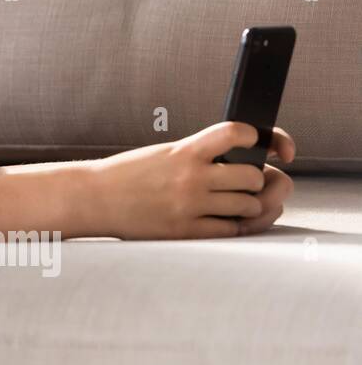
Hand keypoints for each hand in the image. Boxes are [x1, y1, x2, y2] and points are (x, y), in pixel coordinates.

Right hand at [88, 121, 295, 239]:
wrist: (94, 198)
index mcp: (185, 151)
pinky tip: (221, 220)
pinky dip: (233, 226)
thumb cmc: (128, 174)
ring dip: (249, 205)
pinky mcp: (185, 231)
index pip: (236, 133)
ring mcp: (190, 205)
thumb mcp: (164, 154)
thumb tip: (248, 166)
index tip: (268, 145)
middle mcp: (191, 177)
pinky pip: (231, 230)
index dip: (262, 137)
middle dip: (256, 179)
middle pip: (254, 176)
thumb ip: (200, 156)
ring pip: (249, 205)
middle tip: (247, 182)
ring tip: (235, 203)